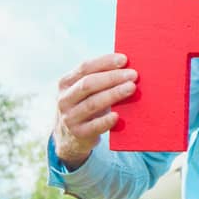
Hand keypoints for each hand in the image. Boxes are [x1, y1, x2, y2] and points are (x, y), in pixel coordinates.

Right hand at [53, 53, 136, 168]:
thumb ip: (99, 79)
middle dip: (112, 77)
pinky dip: (106, 120)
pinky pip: (94, 126)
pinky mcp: (79, 134)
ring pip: (92, 103)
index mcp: (66, 83)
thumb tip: (127, 65)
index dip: (104, 62)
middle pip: (88, 84)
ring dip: (113, 94)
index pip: (84, 68)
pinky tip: (117, 115)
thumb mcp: (84, 92)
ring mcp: (69, 117)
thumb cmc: (85, 106)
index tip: (124, 59)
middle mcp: (64, 99)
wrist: (69, 139)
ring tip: (132, 88)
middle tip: (133, 74)